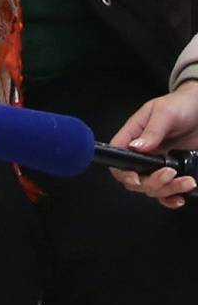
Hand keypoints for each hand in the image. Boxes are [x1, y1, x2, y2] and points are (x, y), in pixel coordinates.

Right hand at [108, 82, 197, 206]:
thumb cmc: (181, 105)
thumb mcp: (165, 113)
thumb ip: (152, 131)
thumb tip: (136, 148)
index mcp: (134, 134)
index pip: (118, 155)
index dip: (123, 171)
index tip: (136, 177)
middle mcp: (143, 152)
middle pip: (136, 178)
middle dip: (153, 183)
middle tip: (170, 174)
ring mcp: (158, 164)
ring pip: (152, 188)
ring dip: (168, 190)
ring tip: (187, 182)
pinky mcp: (174, 172)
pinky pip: (166, 192)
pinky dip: (171, 198)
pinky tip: (180, 197)